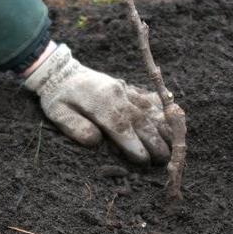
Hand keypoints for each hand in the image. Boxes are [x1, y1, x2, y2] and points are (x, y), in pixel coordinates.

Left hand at [23, 44, 170, 163]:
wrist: (62, 72)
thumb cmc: (58, 97)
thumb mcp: (58, 114)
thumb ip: (75, 127)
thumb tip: (96, 141)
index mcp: (101, 102)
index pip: (121, 127)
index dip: (134, 145)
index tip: (143, 161)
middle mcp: (118, 94)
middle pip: (142, 121)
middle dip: (155, 142)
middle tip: (164, 161)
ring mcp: (126, 90)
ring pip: (151, 111)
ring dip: (164, 129)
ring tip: (174, 146)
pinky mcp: (129, 88)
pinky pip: (150, 100)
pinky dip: (163, 112)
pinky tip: (173, 122)